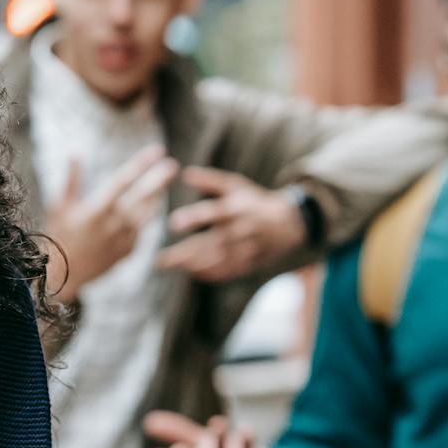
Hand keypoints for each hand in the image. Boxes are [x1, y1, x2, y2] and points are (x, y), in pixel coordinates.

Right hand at [43, 145, 179, 302]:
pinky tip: (152, 205)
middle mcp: (113, 224)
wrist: (63, 273)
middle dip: (158, 179)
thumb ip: (71, 180)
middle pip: (142, 196)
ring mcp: (123, 239)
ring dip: (156, 197)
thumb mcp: (59, 206)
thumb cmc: (58, 235)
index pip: (123, 180)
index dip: (141, 163)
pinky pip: (142, 230)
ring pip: (147, 214)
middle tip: (172, 164)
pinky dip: (148, 217)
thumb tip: (75, 153)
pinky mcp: (127, 251)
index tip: (156, 150)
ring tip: (165, 181)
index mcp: (97, 210)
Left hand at [156, 167, 309, 282]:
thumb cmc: (255, 201)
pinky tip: (190, 272)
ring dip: (191, 266)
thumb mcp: (236, 186)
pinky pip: (226, 272)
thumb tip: (185, 172)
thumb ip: (210, 181)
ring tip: (169, 265)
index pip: (213, 213)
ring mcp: (245, 250)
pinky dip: (208, 274)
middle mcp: (241, 232)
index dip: (194, 218)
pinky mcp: (249, 263)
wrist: (287, 224)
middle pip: (210, 244)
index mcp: (236, 209)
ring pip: (216, 262)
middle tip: (160, 259)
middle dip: (184, 254)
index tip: (173, 222)